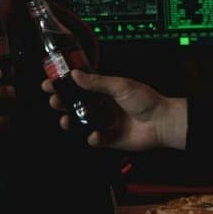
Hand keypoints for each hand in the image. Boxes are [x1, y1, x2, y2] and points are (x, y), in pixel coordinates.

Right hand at [42, 70, 187, 150]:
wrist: (162, 121)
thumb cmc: (145, 100)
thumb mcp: (119, 86)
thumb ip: (96, 82)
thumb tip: (75, 74)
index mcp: (104, 90)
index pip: (79, 86)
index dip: (63, 85)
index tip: (50, 83)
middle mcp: (103, 105)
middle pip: (76, 104)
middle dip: (62, 103)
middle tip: (54, 101)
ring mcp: (106, 122)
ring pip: (81, 122)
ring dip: (71, 122)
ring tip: (66, 120)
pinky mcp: (110, 138)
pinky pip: (95, 139)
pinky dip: (93, 138)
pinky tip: (95, 135)